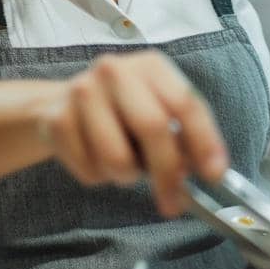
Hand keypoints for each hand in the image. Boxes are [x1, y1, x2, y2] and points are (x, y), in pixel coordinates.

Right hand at [36, 50, 228, 217]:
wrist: (59, 104)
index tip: (213, 175)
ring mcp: (82, 92)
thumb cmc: (120, 112)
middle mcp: (115, 71)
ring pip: (117, 158)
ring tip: (125, 167)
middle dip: (167, 173)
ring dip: (127, 176)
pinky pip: (89, 170)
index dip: (204, 142)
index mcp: (151, 65)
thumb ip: (182, 135)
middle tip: (173, 202)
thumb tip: (202, 168)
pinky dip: (99, 177)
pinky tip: (95, 158)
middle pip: (153, 127)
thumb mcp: (156, 109)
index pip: (185, 103)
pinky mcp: (57, 119)